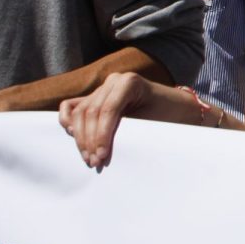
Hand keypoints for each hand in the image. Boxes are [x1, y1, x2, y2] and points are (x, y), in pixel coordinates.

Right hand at [57, 72, 187, 168]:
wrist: (176, 108)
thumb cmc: (167, 116)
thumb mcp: (151, 122)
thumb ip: (127, 129)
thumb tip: (102, 150)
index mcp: (130, 82)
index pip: (108, 110)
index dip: (102, 135)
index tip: (102, 157)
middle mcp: (113, 80)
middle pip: (91, 111)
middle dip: (90, 140)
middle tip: (94, 162)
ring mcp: (103, 88)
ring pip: (80, 112)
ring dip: (80, 137)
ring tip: (88, 158)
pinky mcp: (96, 97)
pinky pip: (74, 106)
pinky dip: (68, 120)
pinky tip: (72, 135)